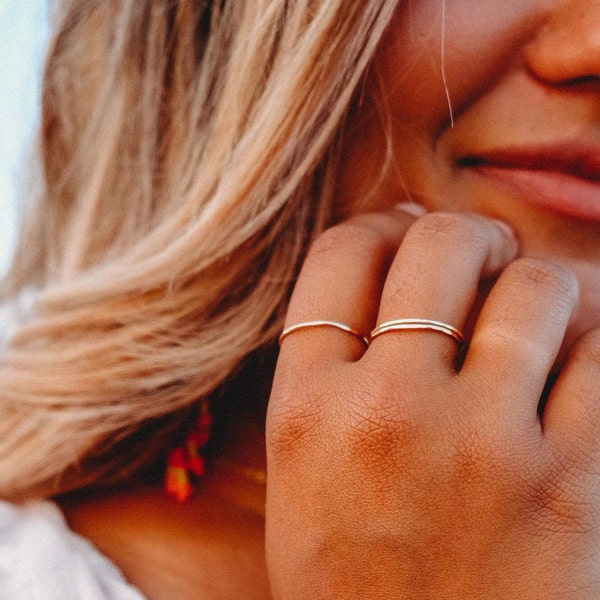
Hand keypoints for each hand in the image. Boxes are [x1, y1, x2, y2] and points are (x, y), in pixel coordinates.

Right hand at [265, 209, 599, 598]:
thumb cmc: (353, 580)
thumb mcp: (302, 471)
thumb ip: (330, 367)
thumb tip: (390, 262)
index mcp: (306, 410)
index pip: (340, 257)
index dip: (378, 228)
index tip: (402, 233)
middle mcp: (385, 414)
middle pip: (438, 246)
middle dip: (466, 235)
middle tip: (481, 255)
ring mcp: (482, 447)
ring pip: (536, 288)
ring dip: (537, 286)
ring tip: (531, 314)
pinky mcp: (572, 487)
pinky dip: (592, 344)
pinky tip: (572, 365)